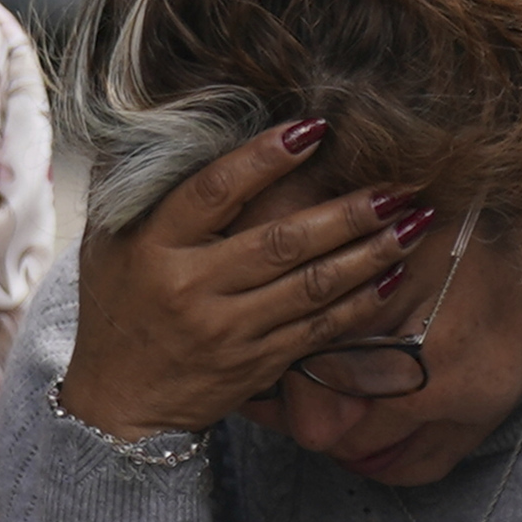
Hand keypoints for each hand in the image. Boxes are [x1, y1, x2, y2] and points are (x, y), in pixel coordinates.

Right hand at [56, 118, 429, 440]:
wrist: (119, 404)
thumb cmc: (117, 308)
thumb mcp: (107, 244)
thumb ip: (137, 188)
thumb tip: (162, 117)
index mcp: (154, 245)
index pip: (216, 191)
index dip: (266, 158)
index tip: (315, 128)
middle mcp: (192, 287)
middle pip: (282, 241)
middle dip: (348, 211)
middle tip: (398, 183)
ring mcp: (228, 330)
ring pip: (312, 286)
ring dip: (370, 253)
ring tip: (414, 222)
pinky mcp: (256, 363)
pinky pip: (318, 328)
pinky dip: (361, 303)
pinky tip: (393, 276)